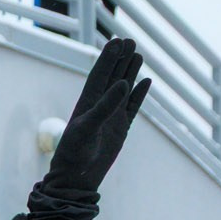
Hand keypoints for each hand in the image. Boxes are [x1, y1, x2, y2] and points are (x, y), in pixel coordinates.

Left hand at [27, 37, 149, 219]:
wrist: (77, 179)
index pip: (99, 75)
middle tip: (130, 40)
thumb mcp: (87, 128)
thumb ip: (105, 106)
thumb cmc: (74, 155)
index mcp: (87, 103)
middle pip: (112, 77)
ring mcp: (111, 117)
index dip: (107, 58)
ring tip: (138, 54)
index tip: (116, 41)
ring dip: (130, 73)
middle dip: (120, 59)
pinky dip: (139, 95)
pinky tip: (146, 81)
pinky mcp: (121, 129)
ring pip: (123, 89)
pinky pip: (132, 107)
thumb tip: (123, 84)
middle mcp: (99, 107)